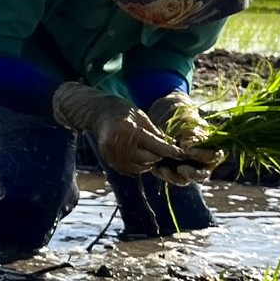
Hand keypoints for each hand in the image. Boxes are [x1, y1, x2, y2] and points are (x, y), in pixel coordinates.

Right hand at [51, 83, 186, 176]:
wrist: (99, 113)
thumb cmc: (123, 111)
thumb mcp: (142, 117)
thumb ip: (155, 134)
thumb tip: (170, 148)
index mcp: (129, 131)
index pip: (155, 146)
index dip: (169, 151)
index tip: (179, 153)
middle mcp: (119, 145)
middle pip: (147, 159)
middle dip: (157, 156)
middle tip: (163, 151)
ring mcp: (112, 154)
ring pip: (138, 167)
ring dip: (148, 163)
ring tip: (151, 153)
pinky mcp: (109, 160)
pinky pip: (128, 169)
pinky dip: (137, 165)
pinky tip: (139, 156)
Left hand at [146, 92, 225, 186]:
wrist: (169, 122)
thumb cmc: (184, 120)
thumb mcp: (189, 122)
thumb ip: (191, 133)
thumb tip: (186, 146)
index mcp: (212, 149)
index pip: (212, 157)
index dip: (201, 155)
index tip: (188, 150)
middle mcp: (203, 164)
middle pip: (202, 174)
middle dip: (191, 173)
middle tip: (180, 168)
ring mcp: (189, 170)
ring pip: (185, 180)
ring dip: (175, 177)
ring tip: (163, 169)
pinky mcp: (175, 173)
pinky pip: (171, 177)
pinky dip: (163, 174)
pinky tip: (156, 168)